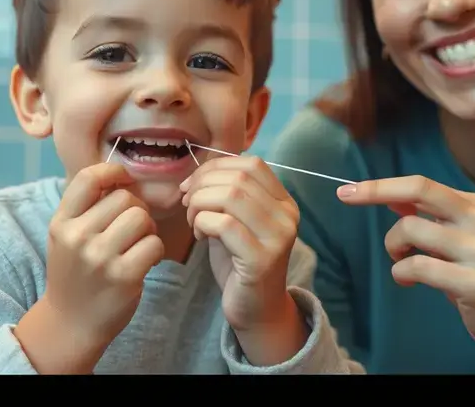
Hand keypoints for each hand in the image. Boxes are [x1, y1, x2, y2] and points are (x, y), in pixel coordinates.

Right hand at [43, 162, 164, 349]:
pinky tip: (144, 262)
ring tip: (138, 245)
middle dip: (136, 209)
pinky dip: (155, 251)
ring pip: (142, 217)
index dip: (113, 171)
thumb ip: (85, 208)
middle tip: (132, 230)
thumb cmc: (75, 273)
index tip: (124, 179)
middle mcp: (78, 237)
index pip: (88, 179)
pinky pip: (154, 244)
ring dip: (148, 229)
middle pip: (125, 198)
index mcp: (61, 223)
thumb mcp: (65, 237)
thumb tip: (120, 175)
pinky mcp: (124, 276)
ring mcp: (100, 258)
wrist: (70, 323)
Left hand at [179, 155, 300, 331]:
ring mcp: (278, 237)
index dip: (216, 166)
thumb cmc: (240, 263)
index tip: (192, 184)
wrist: (256, 310)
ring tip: (193, 221)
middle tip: (186, 203)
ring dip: (200, 204)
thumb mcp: (236, 221)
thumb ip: (226, 195)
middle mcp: (288, 216)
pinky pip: (224, 224)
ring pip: (230, 196)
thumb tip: (197, 174)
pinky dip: (202, 224)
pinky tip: (200, 237)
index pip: (252, 164)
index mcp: (284, 202)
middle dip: (202, 185)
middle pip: (239, 178)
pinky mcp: (262, 259)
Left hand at [337, 175, 474, 353]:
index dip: (382, 184)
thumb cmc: (472, 272)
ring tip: (401, 261)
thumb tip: (390, 195)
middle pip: (420, 191)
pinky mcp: (474, 281)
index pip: (421, 184)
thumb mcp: (452, 237)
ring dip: (394, 248)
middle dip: (376, 191)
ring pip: (411, 230)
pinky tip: (407, 279)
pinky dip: (401, 272)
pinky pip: (418, 266)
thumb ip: (426, 216)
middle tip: (346, 199)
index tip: (347, 189)